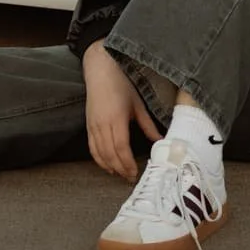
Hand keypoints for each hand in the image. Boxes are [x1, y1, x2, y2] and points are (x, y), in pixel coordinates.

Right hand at [83, 41, 160, 180]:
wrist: (100, 71)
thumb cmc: (121, 84)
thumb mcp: (138, 104)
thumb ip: (148, 125)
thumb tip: (160, 140)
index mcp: (116, 119)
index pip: (121, 148)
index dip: (127, 163)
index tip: (135, 172)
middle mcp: (102, 125)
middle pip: (110, 154)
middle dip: (120, 169)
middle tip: (130, 178)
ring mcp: (93, 126)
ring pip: (99, 153)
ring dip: (110, 166)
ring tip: (120, 174)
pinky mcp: (88, 125)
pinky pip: (92, 147)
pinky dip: (99, 159)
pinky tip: (107, 165)